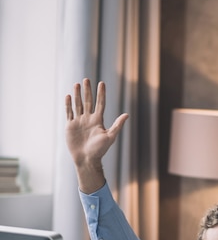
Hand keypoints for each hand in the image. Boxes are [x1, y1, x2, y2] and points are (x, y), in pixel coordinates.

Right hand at [65, 78, 128, 192]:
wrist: (86, 159)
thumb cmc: (99, 150)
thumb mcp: (110, 137)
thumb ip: (117, 125)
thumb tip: (127, 115)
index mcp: (98, 120)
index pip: (100, 103)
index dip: (101, 94)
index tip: (101, 83)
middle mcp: (88, 119)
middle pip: (88, 101)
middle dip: (87, 91)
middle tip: (86, 80)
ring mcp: (79, 121)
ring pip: (78, 105)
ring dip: (77, 95)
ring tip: (77, 84)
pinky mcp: (70, 126)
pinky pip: (69, 112)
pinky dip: (68, 104)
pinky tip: (68, 96)